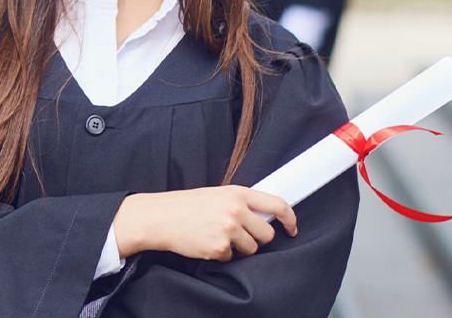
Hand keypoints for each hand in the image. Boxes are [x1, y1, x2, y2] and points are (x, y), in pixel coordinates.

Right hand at [113, 186, 296, 261]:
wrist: (159, 217)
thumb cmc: (185, 206)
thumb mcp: (215, 195)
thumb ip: (239, 202)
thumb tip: (264, 217)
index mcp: (237, 193)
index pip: (277, 204)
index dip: (290, 218)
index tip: (292, 228)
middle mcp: (236, 210)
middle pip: (267, 233)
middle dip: (257, 238)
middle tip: (240, 235)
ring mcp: (228, 229)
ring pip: (252, 248)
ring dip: (239, 248)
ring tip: (218, 237)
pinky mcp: (220, 248)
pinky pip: (232, 258)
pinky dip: (222, 255)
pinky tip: (206, 243)